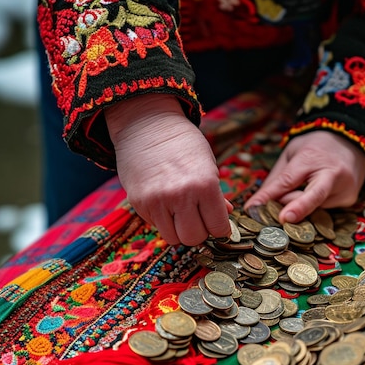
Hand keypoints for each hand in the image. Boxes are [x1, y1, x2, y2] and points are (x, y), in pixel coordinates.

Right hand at [105, 94, 231, 245]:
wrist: (146, 126)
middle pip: (194, 238)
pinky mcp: (139, 203)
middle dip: (199, 232)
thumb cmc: (183, 144)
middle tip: (198, 219)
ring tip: (180, 213)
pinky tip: (164, 203)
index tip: (216, 223)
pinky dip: (163, 221)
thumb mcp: (208, 165)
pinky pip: (157, 226)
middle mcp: (181, 196)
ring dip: (179, 230)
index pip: (218, 228)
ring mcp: (157, 202)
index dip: (219, 228)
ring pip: (174, 238)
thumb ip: (216, 196)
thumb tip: (225, 220)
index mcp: (205, 185)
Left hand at [245, 131, 364, 222]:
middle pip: (312, 198)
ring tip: (302, 191)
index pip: (287, 180)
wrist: (351, 139)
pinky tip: (315, 194)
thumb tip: (258, 205)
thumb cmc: (315, 147)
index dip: (269, 196)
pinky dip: (313, 208)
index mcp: (312, 157)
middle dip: (294, 210)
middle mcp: (332, 174)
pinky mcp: (349, 200)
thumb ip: (276, 179)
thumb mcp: (291, 154)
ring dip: (300, 207)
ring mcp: (344, 188)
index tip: (253, 209)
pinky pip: (323, 211)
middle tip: (279, 217)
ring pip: (313, 209)